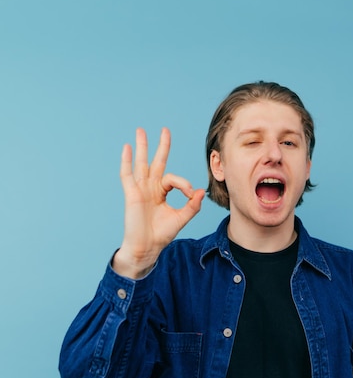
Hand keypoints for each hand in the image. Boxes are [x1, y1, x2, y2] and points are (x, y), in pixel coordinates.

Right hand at [112, 127, 205, 278]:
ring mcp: (140, 189)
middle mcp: (150, 188)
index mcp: (161, 192)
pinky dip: (126, 161)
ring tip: (140, 130)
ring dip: (142, 146)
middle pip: (157, 162)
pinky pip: (127, 175)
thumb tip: (201, 191)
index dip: (185, 184)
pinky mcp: (131, 194)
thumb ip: (192, 205)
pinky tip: (127, 147)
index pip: (173, 178)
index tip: (191, 195)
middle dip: (161, 146)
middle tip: (165, 130)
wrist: (146, 248)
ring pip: (141, 163)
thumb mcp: (181, 218)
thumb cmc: (161, 234)